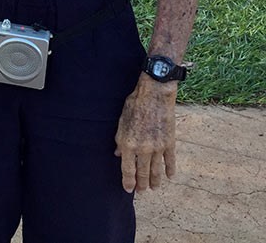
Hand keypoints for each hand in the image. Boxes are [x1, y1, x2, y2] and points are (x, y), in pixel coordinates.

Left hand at [114, 74, 177, 192]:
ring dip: (155, 181)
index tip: (128, 189)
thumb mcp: (121, 122)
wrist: (154, 95)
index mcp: (128, 144)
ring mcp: (158, 147)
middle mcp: (143, 149)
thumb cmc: (134, 106)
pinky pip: (170, 161)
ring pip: (156, 170)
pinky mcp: (169, 143)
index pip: (127, 169)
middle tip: (141, 191)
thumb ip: (120, 140)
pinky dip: (170, 170)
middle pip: (142, 173)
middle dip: (141, 184)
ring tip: (154, 188)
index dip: (128, 181)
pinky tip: (169, 177)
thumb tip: (118, 154)